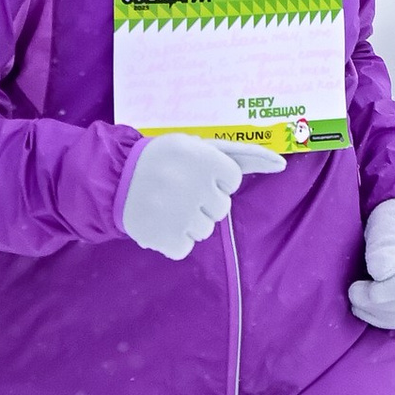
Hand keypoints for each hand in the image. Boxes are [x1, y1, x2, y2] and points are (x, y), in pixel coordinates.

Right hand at [120, 132, 287, 258]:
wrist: (112, 179)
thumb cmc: (164, 160)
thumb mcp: (199, 146)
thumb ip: (242, 154)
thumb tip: (282, 163)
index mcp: (204, 158)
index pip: (233, 180)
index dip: (213, 177)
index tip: (192, 172)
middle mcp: (193, 185)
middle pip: (221, 208)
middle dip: (202, 200)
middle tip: (176, 189)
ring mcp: (179, 214)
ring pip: (205, 229)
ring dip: (187, 221)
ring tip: (164, 205)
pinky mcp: (166, 239)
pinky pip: (185, 248)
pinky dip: (171, 240)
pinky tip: (157, 222)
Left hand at [346, 197, 394, 327]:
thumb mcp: (389, 219)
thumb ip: (385, 241)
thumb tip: (380, 272)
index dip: (394, 289)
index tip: (366, 289)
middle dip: (382, 303)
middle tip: (353, 293)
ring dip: (380, 313)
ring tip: (355, 300)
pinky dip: (382, 318)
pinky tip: (363, 308)